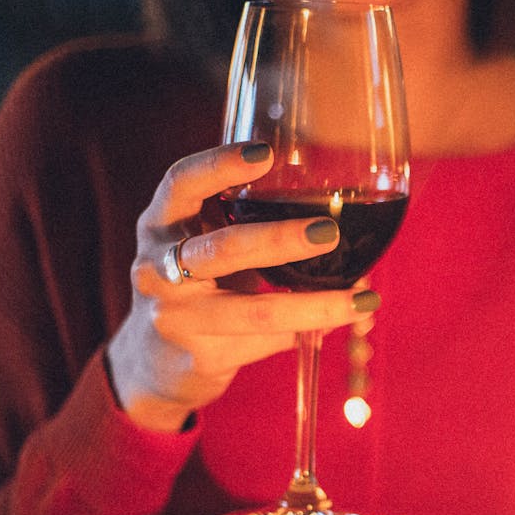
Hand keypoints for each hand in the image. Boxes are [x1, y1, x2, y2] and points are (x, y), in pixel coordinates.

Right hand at [105, 142, 379, 432]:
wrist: (154, 362)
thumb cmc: (196, 285)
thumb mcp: (203, 244)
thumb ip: (243, 222)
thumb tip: (337, 217)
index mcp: (160, 225)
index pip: (181, 184)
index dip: (219, 165)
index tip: (265, 153)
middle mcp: (156, 268)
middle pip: (223, 249)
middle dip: (279, 240)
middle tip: (329, 231)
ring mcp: (174, 317)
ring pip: (253, 311)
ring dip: (312, 306)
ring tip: (360, 300)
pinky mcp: (198, 357)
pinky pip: (263, 343)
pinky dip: (303, 333)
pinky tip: (332, 326)